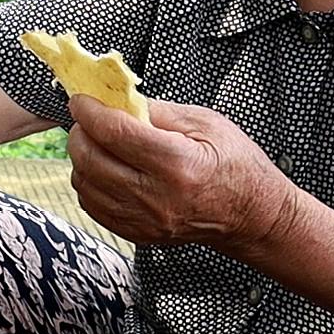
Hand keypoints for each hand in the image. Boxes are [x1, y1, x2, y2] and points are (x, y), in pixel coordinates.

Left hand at [65, 96, 301, 255]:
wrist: (253, 215)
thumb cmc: (236, 165)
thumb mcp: (206, 123)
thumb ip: (158, 110)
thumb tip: (118, 99)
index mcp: (177, 163)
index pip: (114, 133)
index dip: (89, 111)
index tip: (80, 99)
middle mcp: (157, 197)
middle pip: (91, 160)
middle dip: (80, 133)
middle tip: (87, 119)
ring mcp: (145, 220)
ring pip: (85, 185)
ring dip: (82, 158)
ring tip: (98, 143)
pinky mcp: (138, 234)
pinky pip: (93, 206)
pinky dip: (90, 183)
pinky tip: (104, 169)